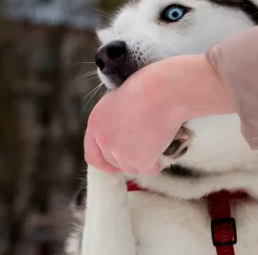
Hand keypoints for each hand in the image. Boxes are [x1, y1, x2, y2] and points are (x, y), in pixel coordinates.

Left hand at [84, 55, 234, 174]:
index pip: (93, 154)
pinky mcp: (139, 160)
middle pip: (113, 162)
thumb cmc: (149, 86)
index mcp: (96, 123)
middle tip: (144, 151)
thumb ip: (115, 118)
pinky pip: (148, 170)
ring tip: (157, 146)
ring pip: (131, 167)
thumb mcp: (121, 98)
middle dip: (128, 159)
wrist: (165, 91)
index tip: (117, 163)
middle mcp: (104, 140)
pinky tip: (162, 154)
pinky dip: (156, 164)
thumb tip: (125, 130)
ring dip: (143, 161)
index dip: (106, 161)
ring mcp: (121, 152)